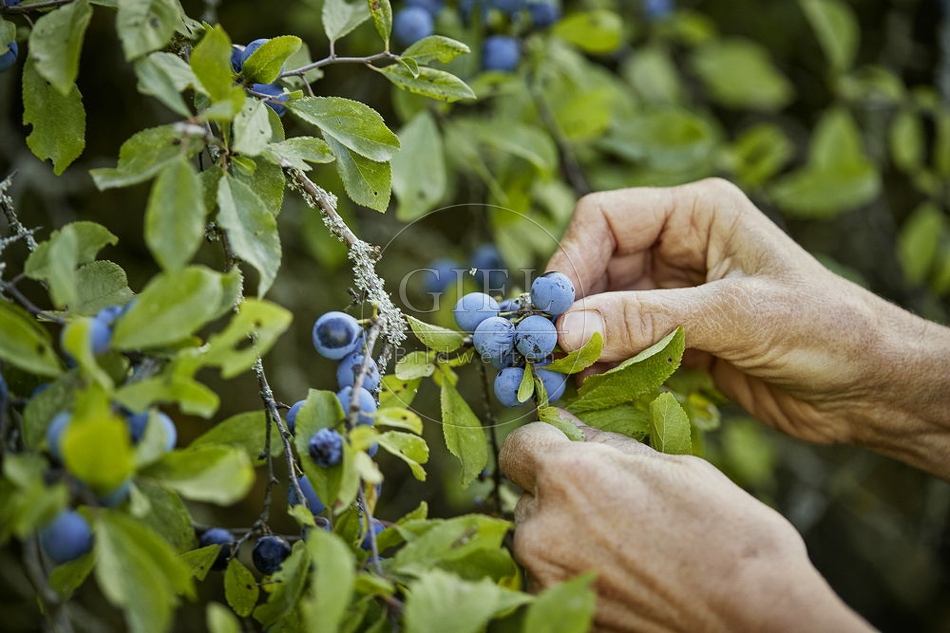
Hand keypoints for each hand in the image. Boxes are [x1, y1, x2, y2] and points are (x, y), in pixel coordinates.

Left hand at [499, 417, 872, 632]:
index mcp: (569, 476)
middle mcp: (542, 527)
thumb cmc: (729, 537)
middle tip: (613, 507)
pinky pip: (552, 578)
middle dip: (561, 495)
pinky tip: (623, 577)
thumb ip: (607, 445)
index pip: (520, 445)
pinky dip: (577, 573)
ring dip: (566, 535)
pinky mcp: (559, 613)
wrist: (759, 619)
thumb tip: (570, 425)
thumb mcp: (673, 466)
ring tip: (625, 546)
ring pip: (538, 539)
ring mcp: (546, 578)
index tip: (570, 453)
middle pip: (529, 496)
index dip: (547, 444)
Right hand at [547, 178, 949, 478]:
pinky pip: (624, 344)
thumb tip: (566, 328)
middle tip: (544, 353)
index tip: (549, 310)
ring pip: (604, 310)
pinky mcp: (678, 337)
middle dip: (570, 309)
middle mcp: (680, 247)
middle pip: (596, 267)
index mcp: (696, 214)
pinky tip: (591, 389)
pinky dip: (604, 365)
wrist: (872, 389)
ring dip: (582, 342)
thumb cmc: (825, 331)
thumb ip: (648, 319)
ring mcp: (676, 294)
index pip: (605, 219)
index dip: (569, 260)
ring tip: (562, 378)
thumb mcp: (735, 317)